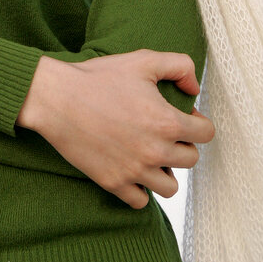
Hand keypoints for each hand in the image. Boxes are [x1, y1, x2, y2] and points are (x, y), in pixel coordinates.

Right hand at [17, 50, 214, 208]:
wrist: (56, 97)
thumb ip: (179, 66)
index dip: (197, 122)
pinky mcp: (113, 183)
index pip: (206, 135)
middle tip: (161, 131)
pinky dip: (140, 189)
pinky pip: (141, 201)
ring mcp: (134, 171)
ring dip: (164, 171)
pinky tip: (130, 168)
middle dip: (181, 144)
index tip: (182, 116)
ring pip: (170, 187)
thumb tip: (194, 87)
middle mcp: (155, 152)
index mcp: (167, 122)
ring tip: (148, 153)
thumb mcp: (142, 60)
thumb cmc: (98, 77)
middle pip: (190, 160)